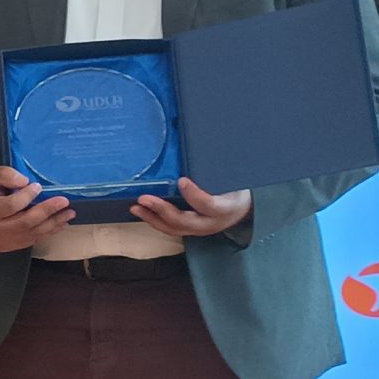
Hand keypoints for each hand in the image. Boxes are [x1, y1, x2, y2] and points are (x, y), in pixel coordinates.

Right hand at [0, 165, 73, 253]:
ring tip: (69, 213)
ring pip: (32, 233)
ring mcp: (3, 240)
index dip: (27, 196)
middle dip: (47, 211)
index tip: (38, 186)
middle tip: (64, 201)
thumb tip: (25, 182)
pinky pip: (33, 239)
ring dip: (53, 223)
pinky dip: (49, 231)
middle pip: (25, 222)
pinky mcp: (12, 246)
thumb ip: (6, 175)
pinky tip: (61, 223)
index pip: (11, 205)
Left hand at [134, 178, 252, 238]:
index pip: (207, 204)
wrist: (242, 212)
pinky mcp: (190, 231)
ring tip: (136, 207)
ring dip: (152, 218)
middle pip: (184, 221)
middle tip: (144, 198)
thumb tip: (201, 148)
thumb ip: (217, 172)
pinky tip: (143, 212)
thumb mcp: (233, 182)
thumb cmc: (236, 191)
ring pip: (174, 228)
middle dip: (162, 210)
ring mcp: (199, 230)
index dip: (194, 194)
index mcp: (224, 208)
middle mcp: (210, 223)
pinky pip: (171, 229)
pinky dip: (155, 221)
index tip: (182, 180)